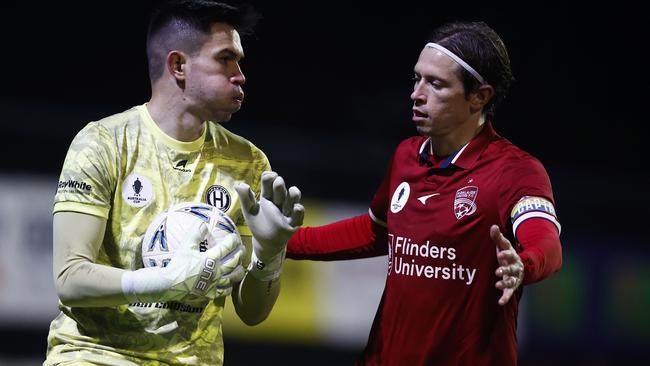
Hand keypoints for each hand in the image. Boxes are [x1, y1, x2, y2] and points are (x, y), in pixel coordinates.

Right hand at [123, 221, 245, 302]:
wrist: (169, 284)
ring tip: (241, 267)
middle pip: (233, 262)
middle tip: (243, 249)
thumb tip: (203, 223)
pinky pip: (224, 291)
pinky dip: (229, 287)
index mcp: (210, 259)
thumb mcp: (185, 246)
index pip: (226, 247)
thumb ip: (195, 233)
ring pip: (232, 278)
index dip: (232, 241)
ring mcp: (214, 284)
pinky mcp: (210, 294)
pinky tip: (229, 285)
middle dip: (240, 254)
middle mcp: (216, 272)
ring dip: (238, 271)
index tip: (235, 237)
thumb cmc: (178, 264)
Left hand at [235, 171, 303, 260]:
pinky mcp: (294, 221)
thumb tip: (239, 184)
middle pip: (281, 186)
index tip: (268, 178)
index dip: (270, 177)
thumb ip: (245, 198)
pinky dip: (298, 209)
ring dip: (292, 194)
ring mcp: (287, 209)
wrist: (266, 243)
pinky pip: (299, 212)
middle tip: (277, 187)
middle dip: (279, 185)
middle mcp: (278, 199)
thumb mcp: (249, 212)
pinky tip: (294, 208)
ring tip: (289, 197)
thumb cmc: (258, 224)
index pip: (270, 180)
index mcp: (267, 196)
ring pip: (294, 195)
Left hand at [491, 225, 523, 305]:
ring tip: (497, 285)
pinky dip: (505, 298)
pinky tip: (500, 303)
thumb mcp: (503, 245)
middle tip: (498, 272)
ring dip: (505, 284)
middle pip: (512, 269)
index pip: (510, 254)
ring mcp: (514, 278)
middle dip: (506, 270)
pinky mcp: (512, 286)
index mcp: (513, 256)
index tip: (500, 254)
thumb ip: (497, 237)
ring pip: (511, 282)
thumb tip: (493, 226)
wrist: (519, 265)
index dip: (505, 254)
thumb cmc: (507, 254)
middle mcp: (515, 268)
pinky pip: (509, 293)